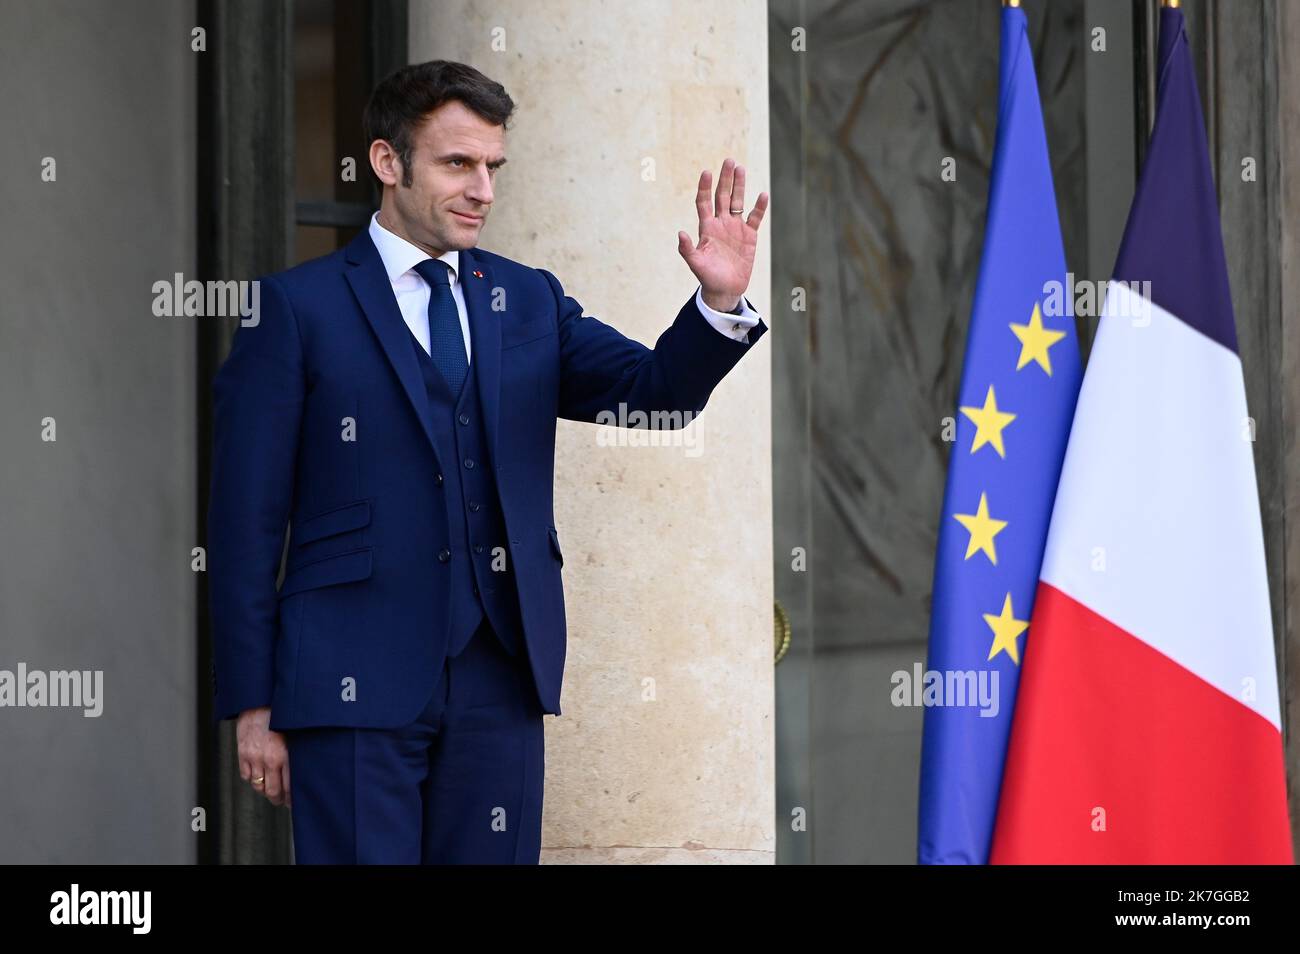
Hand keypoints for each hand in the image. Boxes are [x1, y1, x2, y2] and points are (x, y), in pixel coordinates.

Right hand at [237, 706, 290, 807]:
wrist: (259, 701)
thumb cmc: (280, 715)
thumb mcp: (295, 734)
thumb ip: (297, 753)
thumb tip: (305, 769)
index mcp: (284, 755)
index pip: (289, 787)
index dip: (291, 798)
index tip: (293, 801)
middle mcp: (268, 759)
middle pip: (272, 791)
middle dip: (278, 799)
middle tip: (282, 801)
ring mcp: (253, 757)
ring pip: (258, 786)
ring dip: (264, 790)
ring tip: (270, 790)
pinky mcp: (242, 753)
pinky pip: (246, 775)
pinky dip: (252, 778)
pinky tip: (259, 776)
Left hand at [677, 158, 768, 312]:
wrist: (725, 289)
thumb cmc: (708, 277)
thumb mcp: (695, 264)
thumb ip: (687, 249)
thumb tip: (680, 233)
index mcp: (706, 227)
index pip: (704, 202)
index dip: (704, 187)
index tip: (706, 172)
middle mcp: (720, 223)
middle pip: (722, 196)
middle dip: (725, 179)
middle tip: (728, 161)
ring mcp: (735, 228)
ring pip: (738, 202)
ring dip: (739, 186)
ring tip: (740, 168)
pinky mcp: (749, 235)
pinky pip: (755, 217)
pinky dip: (759, 207)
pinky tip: (762, 195)